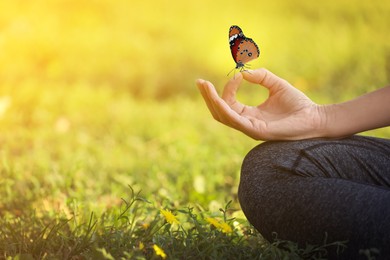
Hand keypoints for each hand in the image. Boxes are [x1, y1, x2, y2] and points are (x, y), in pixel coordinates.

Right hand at [196, 68, 324, 140]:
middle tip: (199, 82)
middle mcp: (247, 123)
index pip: (229, 102)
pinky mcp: (256, 131)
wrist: (316, 117)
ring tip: (204, 86)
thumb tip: (243, 73)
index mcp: (250, 115)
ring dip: (212, 101)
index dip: (229, 87)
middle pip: (219, 112)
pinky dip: (225, 108)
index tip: (238, 74)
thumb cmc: (299, 105)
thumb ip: (261, 76)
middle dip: (208, 97)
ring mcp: (250, 129)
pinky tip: (220, 97)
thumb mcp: (276, 85)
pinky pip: (234, 120)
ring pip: (222, 117)